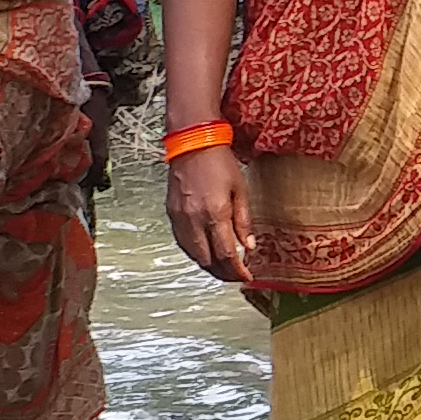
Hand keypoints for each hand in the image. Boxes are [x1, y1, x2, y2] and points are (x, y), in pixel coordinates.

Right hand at [168, 143, 253, 280]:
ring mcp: (180, 218)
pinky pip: (182, 242)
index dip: (237, 271)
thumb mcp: (240, 190)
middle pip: (208, 260)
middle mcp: (194, 219)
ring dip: (208, 265)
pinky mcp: (171, 213)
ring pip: (192, 255)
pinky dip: (195, 252)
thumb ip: (244, 221)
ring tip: (222, 267)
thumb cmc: (219, 161)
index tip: (246, 277)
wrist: (192, 142)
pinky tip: (205, 251)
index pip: (226, 254)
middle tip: (235, 275)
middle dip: (223, 273)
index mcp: (215, 213)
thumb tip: (249, 246)